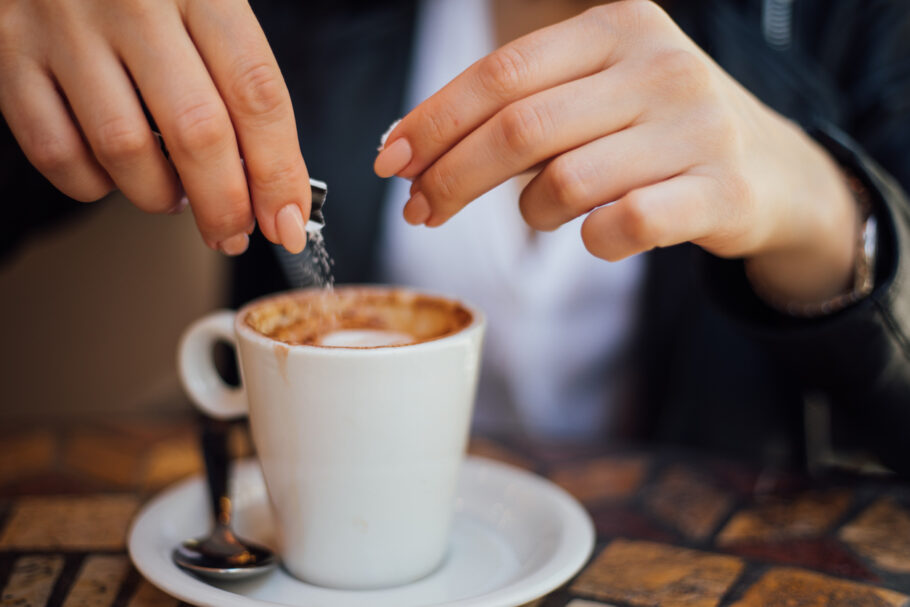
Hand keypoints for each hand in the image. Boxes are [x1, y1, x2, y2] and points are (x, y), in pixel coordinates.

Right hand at [0, 0, 309, 254]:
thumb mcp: (208, 9)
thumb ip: (242, 86)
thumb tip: (277, 191)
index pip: (257, 95)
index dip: (278, 173)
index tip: (287, 223)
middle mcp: (133, 3)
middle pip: (198, 132)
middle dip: (224, 205)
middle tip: (233, 233)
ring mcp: (64, 27)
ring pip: (124, 149)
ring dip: (159, 196)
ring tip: (174, 195)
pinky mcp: (10, 54)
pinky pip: (56, 151)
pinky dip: (93, 184)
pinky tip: (114, 174)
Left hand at [374, 0, 857, 304]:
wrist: (767, 168)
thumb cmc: (653, 131)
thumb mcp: (595, 92)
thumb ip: (517, 108)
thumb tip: (409, 151)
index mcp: (617, 27)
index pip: (502, 73)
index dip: (435, 121)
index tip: (390, 160)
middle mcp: (661, 66)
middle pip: (521, 128)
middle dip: (453, 178)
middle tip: (420, 211)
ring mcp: (697, 128)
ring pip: (565, 182)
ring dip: (531, 212)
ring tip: (542, 212)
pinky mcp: (720, 190)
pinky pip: (625, 224)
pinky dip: (592, 239)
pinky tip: (595, 234)